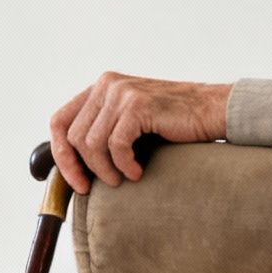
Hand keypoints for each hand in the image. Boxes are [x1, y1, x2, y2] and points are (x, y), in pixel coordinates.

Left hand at [49, 73, 232, 194]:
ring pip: (92, 143)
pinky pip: (116, 145)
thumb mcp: (130, 122)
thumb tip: (71, 166)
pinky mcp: (138, 105)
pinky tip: (138, 171)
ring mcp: (122, 92)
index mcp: (101, 87)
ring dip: (106, 169)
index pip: (59, 121)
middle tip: (94, 187)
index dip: (60, 154)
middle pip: (72, 136)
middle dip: (80, 168)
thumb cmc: (173, 124)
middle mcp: (107, 84)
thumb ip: (103, 131)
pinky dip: (124, 165)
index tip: (74, 180)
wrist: (212, 111)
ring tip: (123, 178)